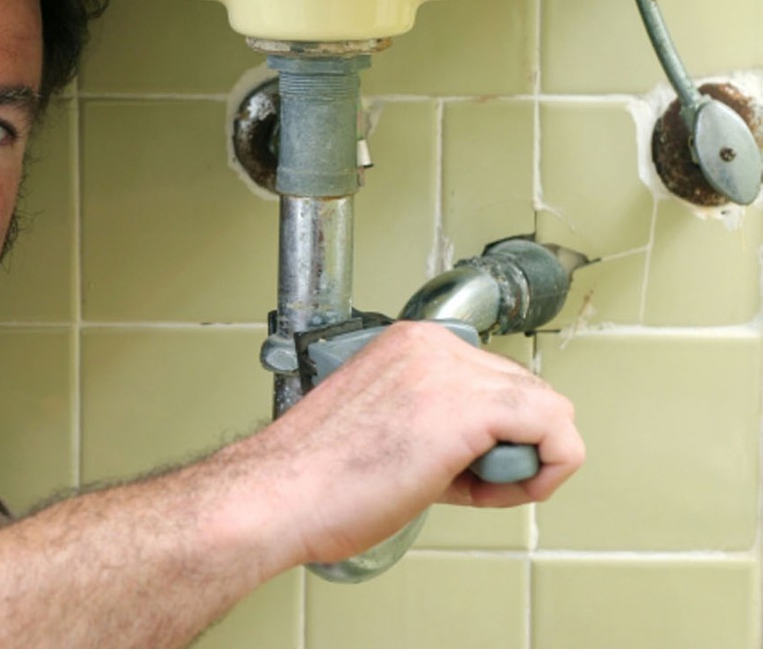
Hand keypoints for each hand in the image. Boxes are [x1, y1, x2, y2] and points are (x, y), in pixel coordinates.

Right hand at [239, 320, 582, 566]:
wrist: (280, 493)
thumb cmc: (314, 475)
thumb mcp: (381, 422)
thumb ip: (433, 418)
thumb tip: (477, 444)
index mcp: (408, 343)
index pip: (488, 377)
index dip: (488, 432)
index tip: (457, 468)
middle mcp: (432, 345)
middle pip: (521, 389)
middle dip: (509, 443)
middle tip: (467, 483)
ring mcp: (451, 371)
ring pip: (546, 408)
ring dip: (528, 458)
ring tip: (478, 489)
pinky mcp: (470, 408)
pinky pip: (556, 428)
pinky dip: (553, 464)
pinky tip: (514, 489)